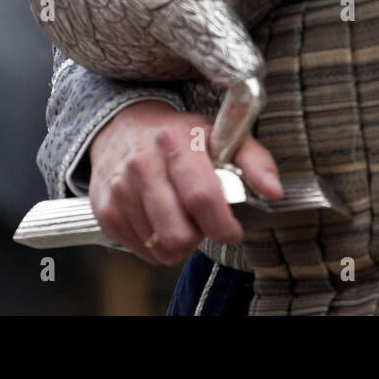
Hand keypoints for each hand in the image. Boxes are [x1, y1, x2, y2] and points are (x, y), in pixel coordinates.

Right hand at [88, 100, 282, 265]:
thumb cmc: (180, 136)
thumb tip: (273, 191)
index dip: (223, 225)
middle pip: (178, 233)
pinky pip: (141, 251)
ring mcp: (120, 189)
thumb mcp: (220, 136)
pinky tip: (159, 219)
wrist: (123, 127)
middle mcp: (142, 164)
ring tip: (179, 215)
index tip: (232, 229)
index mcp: (175, 142)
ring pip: (161, 247)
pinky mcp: (105, 210)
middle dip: (199, 237)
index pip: (202, 197)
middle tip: (201, 220)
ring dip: (178, 241)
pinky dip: (156, 244)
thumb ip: (254, 161)